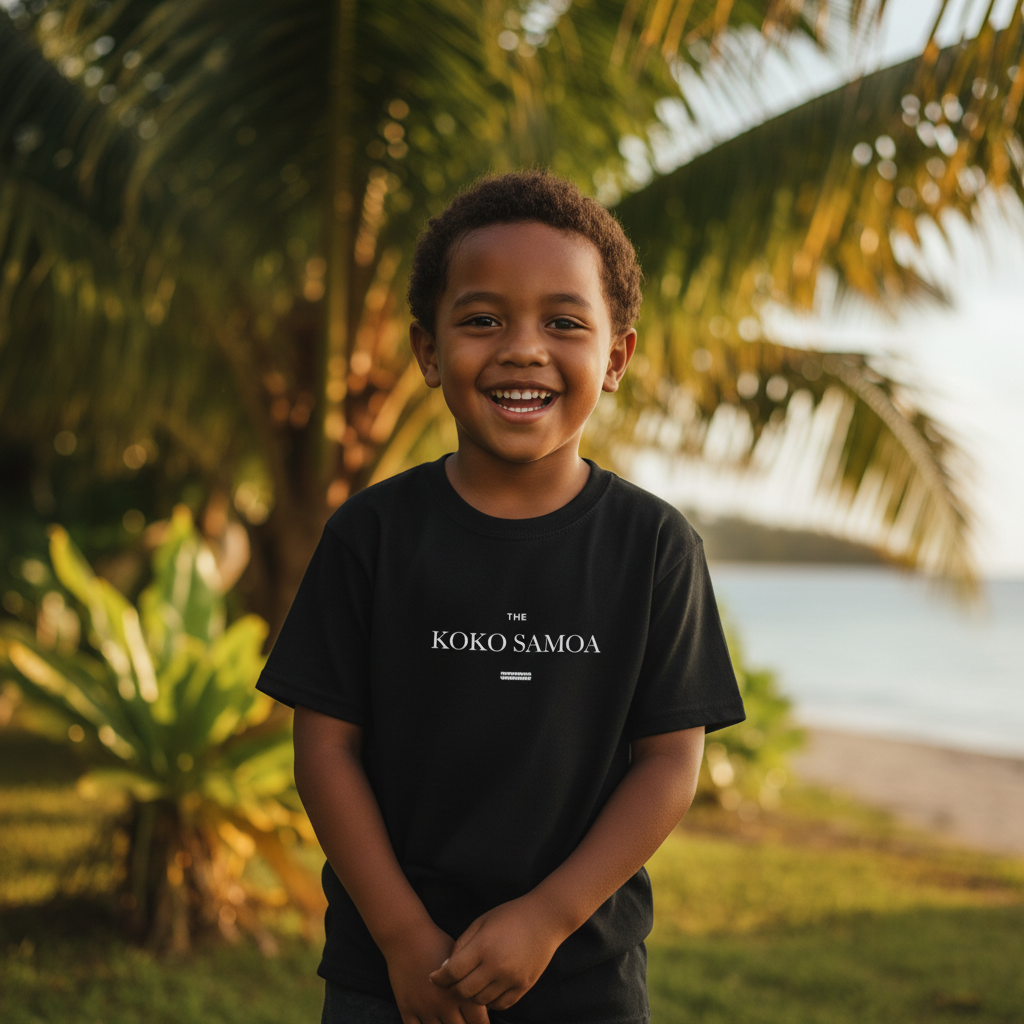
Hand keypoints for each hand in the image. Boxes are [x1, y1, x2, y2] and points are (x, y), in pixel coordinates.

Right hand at [383, 922, 488, 1023]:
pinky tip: (431, 1022)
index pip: (478, 1021)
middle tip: (466, 1022)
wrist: (406, 936)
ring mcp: (424, 1008)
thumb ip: (472, 980)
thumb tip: (483, 997)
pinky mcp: (407, 1008)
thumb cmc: (437, 943)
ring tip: (450, 1021)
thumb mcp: (460, 958)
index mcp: (460, 991)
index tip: (482, 1022)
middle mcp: (443, 1003)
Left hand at [429, 895, 566, 1011]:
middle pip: (464, 991)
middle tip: (451, 982)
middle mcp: (496, 966)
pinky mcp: (523, 987)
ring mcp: (511, 979)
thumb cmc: (509, 916)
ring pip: (480, 1001)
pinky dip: (489, 1001)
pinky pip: (500, 1005)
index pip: (452, 972)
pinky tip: (487, 988)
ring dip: (471, 995)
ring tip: (470, 983)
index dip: (438, 978)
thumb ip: (461, 945)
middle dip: (452, 989)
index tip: (433, 978)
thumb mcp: (481, 922)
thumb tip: (445, 969)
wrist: (545, 919)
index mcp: (483, 946)